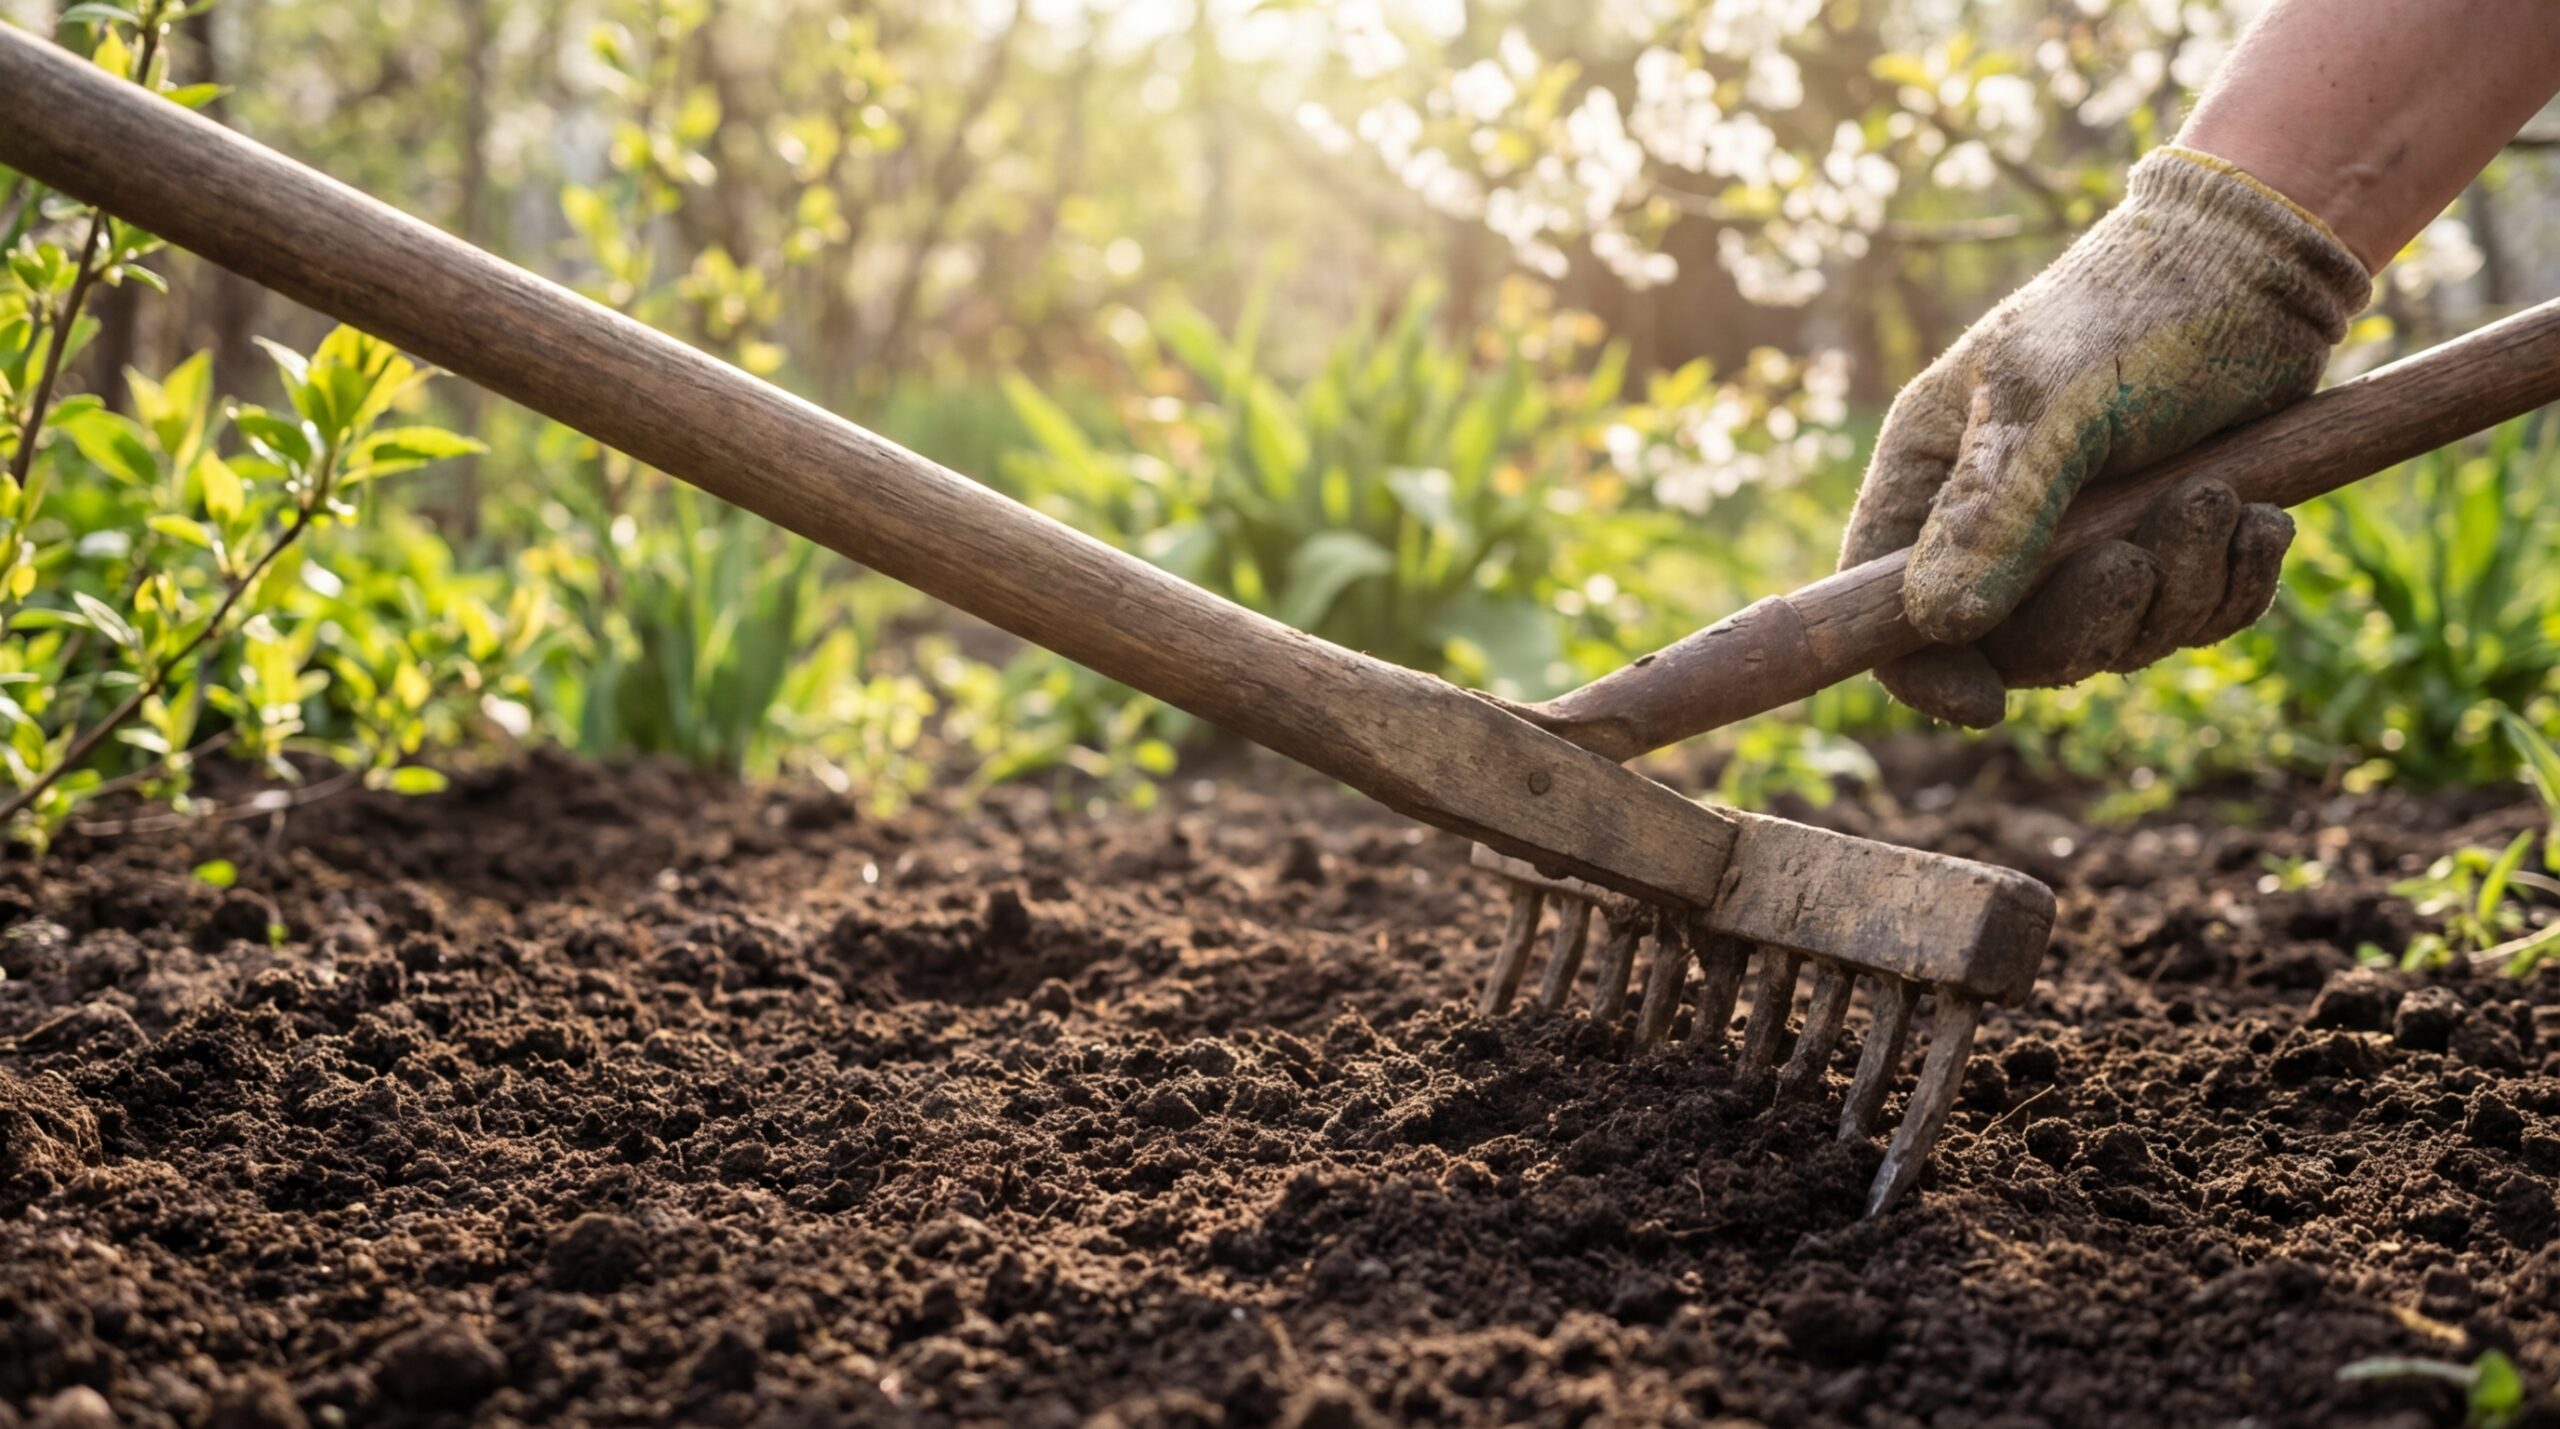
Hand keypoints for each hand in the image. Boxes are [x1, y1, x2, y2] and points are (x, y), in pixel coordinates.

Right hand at [1841, 146, 2370, 725]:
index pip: (1882, 607)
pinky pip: (2191, 617)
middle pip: (2011, 646)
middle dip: (2089, 618)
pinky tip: (2263, 521)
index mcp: (1930, 478)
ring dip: (2179, 587)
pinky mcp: (2169, 540)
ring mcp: (2085, 538)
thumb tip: (1937, 620)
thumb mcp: (2050, 401)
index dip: (1923, 669)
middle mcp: (1994, 521)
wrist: (2260, 261)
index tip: (1989, 703)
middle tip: (2138, 561)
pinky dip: (2232, 584)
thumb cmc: (2131, 311)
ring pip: (2116, 637)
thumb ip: (1994, 511)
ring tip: (2219, 498)